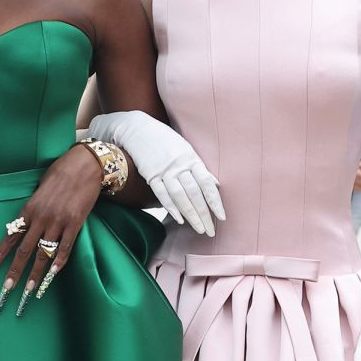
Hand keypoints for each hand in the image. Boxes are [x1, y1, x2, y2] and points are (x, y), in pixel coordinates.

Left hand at [0, 145, 102, 313]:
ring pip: (43, 254)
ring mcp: (58, 222)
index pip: (10, 237)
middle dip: (14, 271)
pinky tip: (52, 277)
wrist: (84, 166)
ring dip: (35, 274)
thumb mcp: (39, 191)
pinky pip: (65, 248)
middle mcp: (40, 218)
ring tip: (29, 290)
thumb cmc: (60, 175)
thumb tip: (23, 226)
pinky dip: (58, 264)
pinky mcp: (75, 224)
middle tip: (7, 289)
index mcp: (28, 209)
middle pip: (24, 250)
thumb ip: (31, 210)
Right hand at [88, 110, 223, 235]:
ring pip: (179, 196)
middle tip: (211, 231)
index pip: (207, 183)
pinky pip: (162, 194)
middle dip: (204, 214)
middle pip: (194, 193)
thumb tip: (216, 184)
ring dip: (190, 215)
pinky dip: (171, 207)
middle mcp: (180, 166)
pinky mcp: (150, 175)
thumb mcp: (186, 149)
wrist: (138, 129)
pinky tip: (179, 219)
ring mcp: (164, 171)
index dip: (215, 201)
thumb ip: (200, 168)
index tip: (222, 217)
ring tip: (199, 229)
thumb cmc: (166, 140)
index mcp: (192, 159)